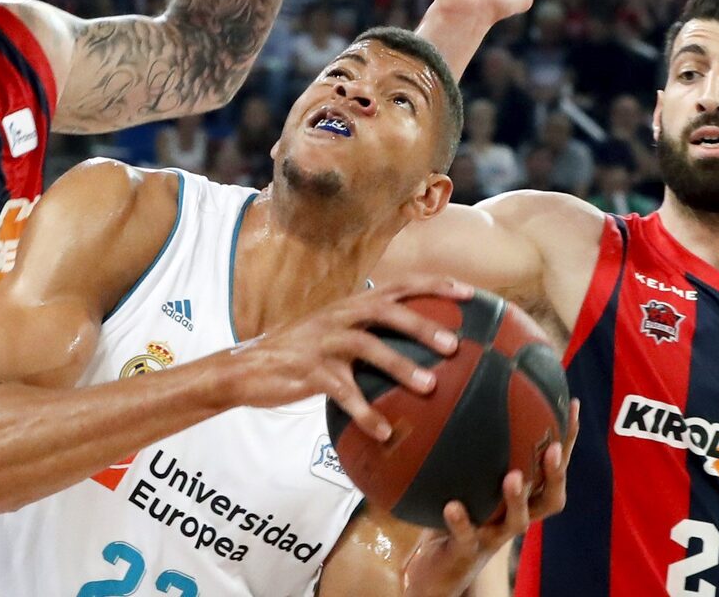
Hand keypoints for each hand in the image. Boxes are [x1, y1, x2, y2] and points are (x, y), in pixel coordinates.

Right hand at [225, 276, 470, 440]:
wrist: (248, 367)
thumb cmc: (302, 352)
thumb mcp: (336, 333)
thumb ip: (371, 333)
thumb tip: (418, 348)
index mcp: (352, 304)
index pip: (400, 285)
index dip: (435, 285)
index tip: (470, 293)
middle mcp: (341, 316)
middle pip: (387, 310)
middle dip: (422, 323)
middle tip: (454, 344)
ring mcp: (325, 341)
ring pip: (368, 347)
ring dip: (400, 365)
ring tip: (430, 386)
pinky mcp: (310, 370)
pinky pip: (343, 393)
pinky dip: (366, 413)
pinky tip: (385, 433)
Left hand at [402, 401, 578, 596]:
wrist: (442, 559)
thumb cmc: (463, 505)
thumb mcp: (473, 469)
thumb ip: (480, 436)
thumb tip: (478, 376)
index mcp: (526, 494)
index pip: (555, 464)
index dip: (567, 438)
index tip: (571, 404)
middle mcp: (519, 515)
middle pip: (551, 498)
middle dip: (555, 473)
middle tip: (554, 449)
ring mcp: (495, 533)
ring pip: (517, 521)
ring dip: (517, 498)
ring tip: (512, 477)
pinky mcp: (469, 548)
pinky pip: (468, 535)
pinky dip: (462, 521)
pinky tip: (452, 505)